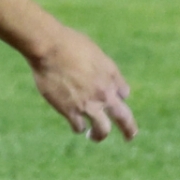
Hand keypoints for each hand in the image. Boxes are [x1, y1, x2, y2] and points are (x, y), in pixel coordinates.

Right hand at [28, 23, 136, 140]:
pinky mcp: (71, 111)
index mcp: (111, 75)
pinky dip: (77, 127)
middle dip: (129, 130)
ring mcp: (89, 104)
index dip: (117, 96)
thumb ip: (99, 66)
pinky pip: (78, 127)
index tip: (112, 97)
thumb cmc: (67, 42)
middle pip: (124, 118)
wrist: (49, 47)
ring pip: (103, 130)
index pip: (123, 93)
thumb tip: (96, 73)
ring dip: (99, 135)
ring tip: (94, 137)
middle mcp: (104, 93)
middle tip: (129, 136)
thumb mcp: (93, 50)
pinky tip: (74, 125)